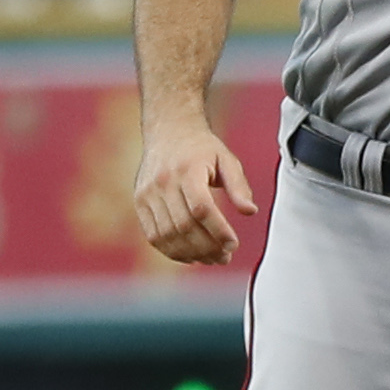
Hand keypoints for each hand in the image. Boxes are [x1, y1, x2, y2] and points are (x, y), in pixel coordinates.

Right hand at [134, 116, 258, 266]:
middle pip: (184, 225)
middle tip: (225, 257)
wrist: (168, 130)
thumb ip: (239, 186)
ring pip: (167, 235)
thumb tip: (250, 212)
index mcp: (187, 169)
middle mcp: (163, 182)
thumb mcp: (227, 160)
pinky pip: (153, 235)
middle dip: (207, 247)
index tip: (233, 244)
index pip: (201, 208)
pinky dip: (171, 251)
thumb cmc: (202, 148)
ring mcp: (148, 193)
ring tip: (211, 259)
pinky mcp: (139, 202)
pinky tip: (191, 256)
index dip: (218, 230)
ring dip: (190, 254)